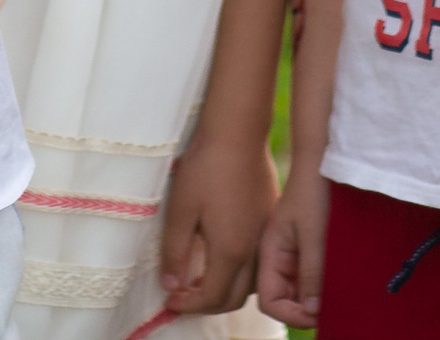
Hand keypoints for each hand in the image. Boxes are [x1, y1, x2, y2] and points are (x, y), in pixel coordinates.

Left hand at [161, 127, 276, 313]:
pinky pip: (259, 262)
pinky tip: (222, 257)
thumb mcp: (180, 210)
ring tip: (202, 281)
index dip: (190, 305)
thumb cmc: (205, 169)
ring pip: (252, 283)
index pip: (213, 297)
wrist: (237, 134)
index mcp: (231, 251)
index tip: (170, 300)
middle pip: (235, 297)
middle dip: (208, 304)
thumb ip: (175, 251)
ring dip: (227, 290)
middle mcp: (255, 250)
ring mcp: (266, 236)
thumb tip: (172, 285)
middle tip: (183, 296)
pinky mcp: (270, 220)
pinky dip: (241, 273)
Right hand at [255, 160, 325, 327]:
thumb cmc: (314, 193)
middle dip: (305, 310)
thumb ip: (311, 274)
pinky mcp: (305, 247)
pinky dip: (322, 285)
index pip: (270, 301)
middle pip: (284, 299)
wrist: (321, 161)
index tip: (318, 315)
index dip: (291, 315)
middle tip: (332, 310)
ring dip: (315, 299)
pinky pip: (309, 276)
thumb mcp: (314, 236)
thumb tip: (312, 312)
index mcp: (269, 253)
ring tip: (338, 298)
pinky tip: (339, 282)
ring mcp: (291, 253)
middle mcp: (276, 257)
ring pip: (299, 290)